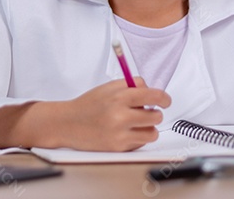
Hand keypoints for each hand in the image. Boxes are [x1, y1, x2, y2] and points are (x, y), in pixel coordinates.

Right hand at [48, 78, 171, 150]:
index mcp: (119, 97)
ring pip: (152, 132)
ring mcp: (120, 134)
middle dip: (154, 113)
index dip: (164, 98)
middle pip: (155, 116)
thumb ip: (131, 85)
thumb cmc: (88, 105)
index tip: (165, 101)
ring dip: (148, 127)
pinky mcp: (118, 148)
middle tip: (145, 111)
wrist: (68, 124)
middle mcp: (120, 116)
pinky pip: (141, 143)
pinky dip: (138, 138)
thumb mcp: (108, 88)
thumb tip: (152, 90)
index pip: (152, 96)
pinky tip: (126, 132)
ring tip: (136, 123)